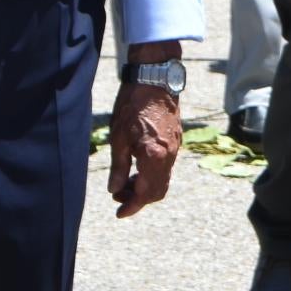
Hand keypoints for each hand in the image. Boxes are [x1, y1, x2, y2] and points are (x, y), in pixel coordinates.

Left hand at [107, 82, 183, 216]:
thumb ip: (118, 167)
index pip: (145, 193)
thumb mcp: (118, 138)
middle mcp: (168, 156)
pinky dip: (152, 173)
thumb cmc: (133, 105)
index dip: (132, 206)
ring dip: (145, 186)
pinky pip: (166, 166)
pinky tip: (137, 165)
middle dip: (138, 198)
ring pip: (162, 179)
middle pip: (158, 191)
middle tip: (118, 197)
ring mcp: (175, 148)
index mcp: (154, 157)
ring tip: (125, 181)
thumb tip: (114, 189)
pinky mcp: (175, 139)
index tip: (119, 213)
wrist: (155, 78)